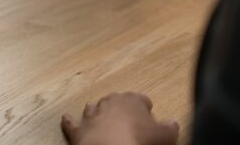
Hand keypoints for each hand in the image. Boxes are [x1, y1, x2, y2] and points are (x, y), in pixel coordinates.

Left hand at [61, 93, 178, 144]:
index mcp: (132, 100)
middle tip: (127, 118)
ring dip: (97, 112)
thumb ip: (169, 128)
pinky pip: (72, 123)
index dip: (146, 107)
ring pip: (94, 108)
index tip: (149, 113)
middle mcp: (110, 103)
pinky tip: (66, 118)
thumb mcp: (163, 136)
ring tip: (100, 115)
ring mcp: (92, 115)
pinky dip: (69, 121)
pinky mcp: (78, 130)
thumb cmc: (138, 140)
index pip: (141, 99)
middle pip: (116, 101)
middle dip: (121, 107)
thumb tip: (174, 123)